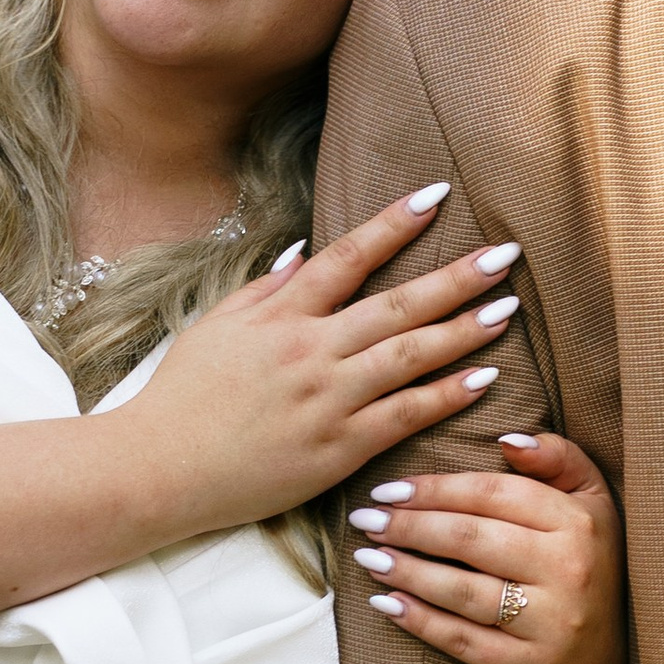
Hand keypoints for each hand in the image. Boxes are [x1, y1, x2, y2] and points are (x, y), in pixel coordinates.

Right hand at [121, 188, 525, 534]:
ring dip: (464, 330)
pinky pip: (404, 416)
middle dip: (455, 276)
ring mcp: (327, 401)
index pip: (347, 257)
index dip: (394, 224)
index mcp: (279, 316)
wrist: (156, 468)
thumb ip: (265, 289)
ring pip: (410, 357)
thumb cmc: (182, 398)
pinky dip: (446, 395)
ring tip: (507, 307)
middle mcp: (309, 351)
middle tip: (506, 254)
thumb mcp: (214, 327)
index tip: (437, 194)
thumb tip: (305, 253)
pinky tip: (485, 377)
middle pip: (396, 304)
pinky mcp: (337, 449)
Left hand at [344, 433, 624, 663]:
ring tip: (368, 557)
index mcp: (577, 522)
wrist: (608, 655)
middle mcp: (568, 569)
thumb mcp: (591, 501)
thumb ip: (558, 458)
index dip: (435, 489)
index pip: (493, 495)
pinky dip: (419, 621)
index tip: (389, 489)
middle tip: (365, 520)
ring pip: (462, 590)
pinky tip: (386, 603)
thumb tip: (507, 438)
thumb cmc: (588, 561)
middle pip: (470, 539)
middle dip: (409, 527)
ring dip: (406, 571)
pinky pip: (463, 640)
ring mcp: (550, 621)